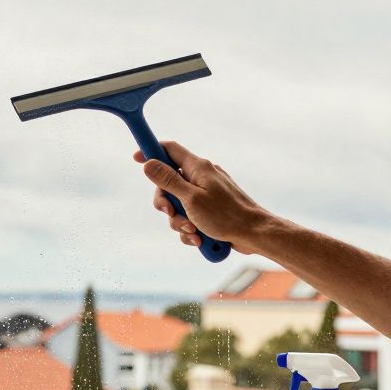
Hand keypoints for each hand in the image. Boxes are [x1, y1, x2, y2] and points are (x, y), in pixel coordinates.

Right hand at [132, 141, 272, 253]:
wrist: (254, 234)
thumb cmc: (226, 215)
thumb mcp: (191, 199)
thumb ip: (168, 181)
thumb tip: (149, 164)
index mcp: (198, 168)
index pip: (170, 149)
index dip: (151, 151)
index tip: (136, 157)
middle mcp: (202, 177)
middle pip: (169, 183)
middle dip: (167, 204)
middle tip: (171, 214)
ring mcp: (206, 194)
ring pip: (178, 205)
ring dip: (180, 222)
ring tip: (193, 232)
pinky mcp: (210, 210)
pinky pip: (190, 217)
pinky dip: (191, 230)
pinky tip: (200, 239)